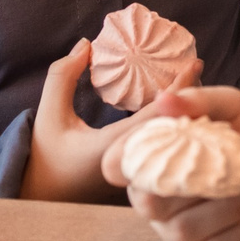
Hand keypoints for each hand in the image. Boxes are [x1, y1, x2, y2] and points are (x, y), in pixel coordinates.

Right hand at [23, 40, 200, 203]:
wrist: (42, 196)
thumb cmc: (45, 156)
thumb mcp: (49, 113)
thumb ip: (63, 77)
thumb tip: (85, 44)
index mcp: (114, 150)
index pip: (157, 117)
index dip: (180, 89)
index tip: (194, 64)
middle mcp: (133, 164)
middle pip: (173, 127)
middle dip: (189, 96)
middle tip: (197, 66)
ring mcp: (138, 171)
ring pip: (170, 137)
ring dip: (183, 109)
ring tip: (193, 79)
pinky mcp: (137, 172)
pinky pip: (161, 143)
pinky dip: (170, 121)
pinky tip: (176, 102)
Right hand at [104, 84, 239, 240]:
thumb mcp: (234, 107)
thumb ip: (200, 102)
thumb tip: (164, 99)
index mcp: (156, 157)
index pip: (120, 163)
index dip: (123, 161)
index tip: (144, 156)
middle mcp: (159, 197)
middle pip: (147, 203)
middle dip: (191, 188)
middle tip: (229, 171)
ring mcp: (179, 230)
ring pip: (183, 230)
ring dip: (228, 209)